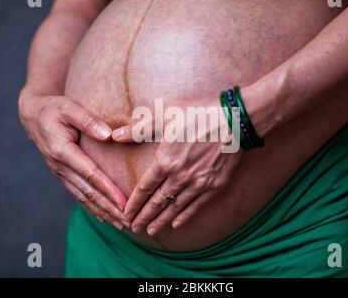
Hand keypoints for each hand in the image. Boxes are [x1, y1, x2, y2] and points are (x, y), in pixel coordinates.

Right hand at [18, 89, 127, 228]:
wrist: (33, 114)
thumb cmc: (54, 109)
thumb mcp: (70, 108)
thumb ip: (88, 120)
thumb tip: (108, 135)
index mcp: (63, 151)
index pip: (90, 175)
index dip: (108, 190)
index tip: (124, 203)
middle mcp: (60, 166)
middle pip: (88, 192)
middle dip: (108, 208)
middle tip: (126, 221)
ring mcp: (59, 172)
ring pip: (82, 197)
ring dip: (101, 211)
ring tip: (119, 224)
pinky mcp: (62, 174)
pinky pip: (77, 194)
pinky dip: (91, 207)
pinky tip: (103, 216)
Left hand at [112, 98, 241, 234]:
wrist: (234, 121)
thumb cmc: (198, 115)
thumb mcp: (165, 118)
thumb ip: (139, 130)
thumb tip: (114, 136)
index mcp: (166, 162)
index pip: (145, 189)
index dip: (134, 203)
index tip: (125, 214)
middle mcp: (180, 177)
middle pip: (157, 202)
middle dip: (144, 216)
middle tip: (133, 228)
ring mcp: (198, 183)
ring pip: (175, 207)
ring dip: (161, 221)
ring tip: (150, 231)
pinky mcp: (214, 185)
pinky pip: (196, 206)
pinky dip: (184, 216)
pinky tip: (176, 224)